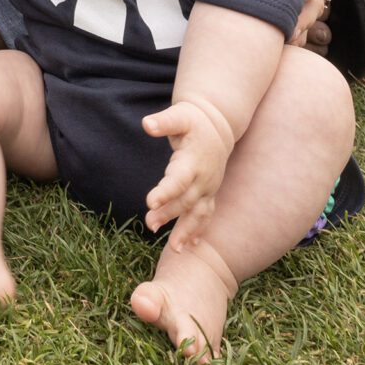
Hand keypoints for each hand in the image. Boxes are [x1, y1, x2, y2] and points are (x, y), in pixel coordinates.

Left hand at [142, 97, 235, 244]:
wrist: (217, 126)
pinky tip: (189, 247)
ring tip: (174, 249)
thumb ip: (164, 122)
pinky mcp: (209, 194)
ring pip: (199, 214)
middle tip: (150, 225)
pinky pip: (205, 215)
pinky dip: (199, 231)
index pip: (179, 180)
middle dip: (169, 214)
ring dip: (186, 231)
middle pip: (186, 200)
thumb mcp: (179, 115)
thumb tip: (147, 123)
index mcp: (194, 161)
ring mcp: (209, 188)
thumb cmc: (193, 121)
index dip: (166, 192)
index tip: (150, 202)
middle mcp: (204, 178)